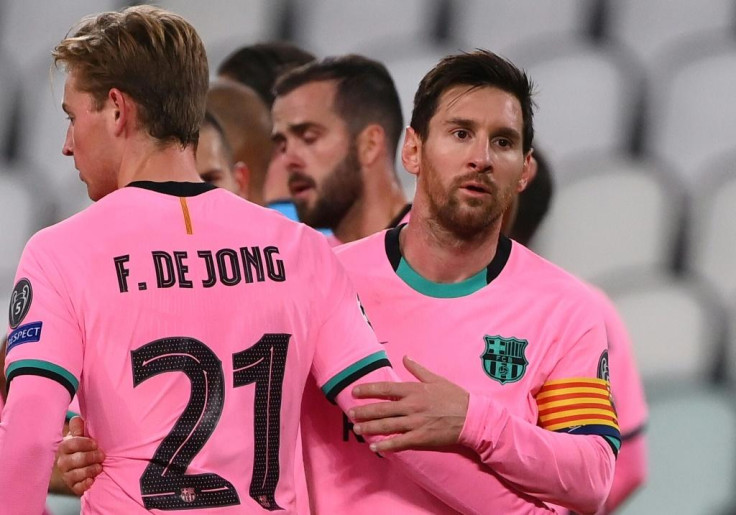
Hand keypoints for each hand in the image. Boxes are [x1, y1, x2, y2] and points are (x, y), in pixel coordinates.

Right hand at [56, 416, 104, 494]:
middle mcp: (62, 462)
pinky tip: (92, 480)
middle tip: (102, 455)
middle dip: (90, 457)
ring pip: (75, 474)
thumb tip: (78, 419)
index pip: (70, 444)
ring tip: (100, 467)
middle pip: (73, 460)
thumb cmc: (83, 446)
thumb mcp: (81, 435)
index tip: (95, 443)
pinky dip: (85, 484)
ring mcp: (66, 475)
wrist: (83, 463)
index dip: (84, 443)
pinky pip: (76, 487)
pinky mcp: (72, 486)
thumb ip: (79, 428)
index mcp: (64, 447)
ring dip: (90, 470)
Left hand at [349, 356, 468, 452]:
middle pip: (382, 408)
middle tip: (350, 414)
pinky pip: (399, 442)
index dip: (368, 390)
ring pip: (387, 425)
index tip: (355, 392)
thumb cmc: (454, 397)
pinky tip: (374, 446)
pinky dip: (385, 445)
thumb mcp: (436, 379)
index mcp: (414, 390)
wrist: (471, 417)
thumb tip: (406, 357)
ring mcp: (415, 423)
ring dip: (370, 427)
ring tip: (357, 429)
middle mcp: (412, 406)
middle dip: (364, 411)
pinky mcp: (421, 437)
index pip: (386, 389)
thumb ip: (418, 369)